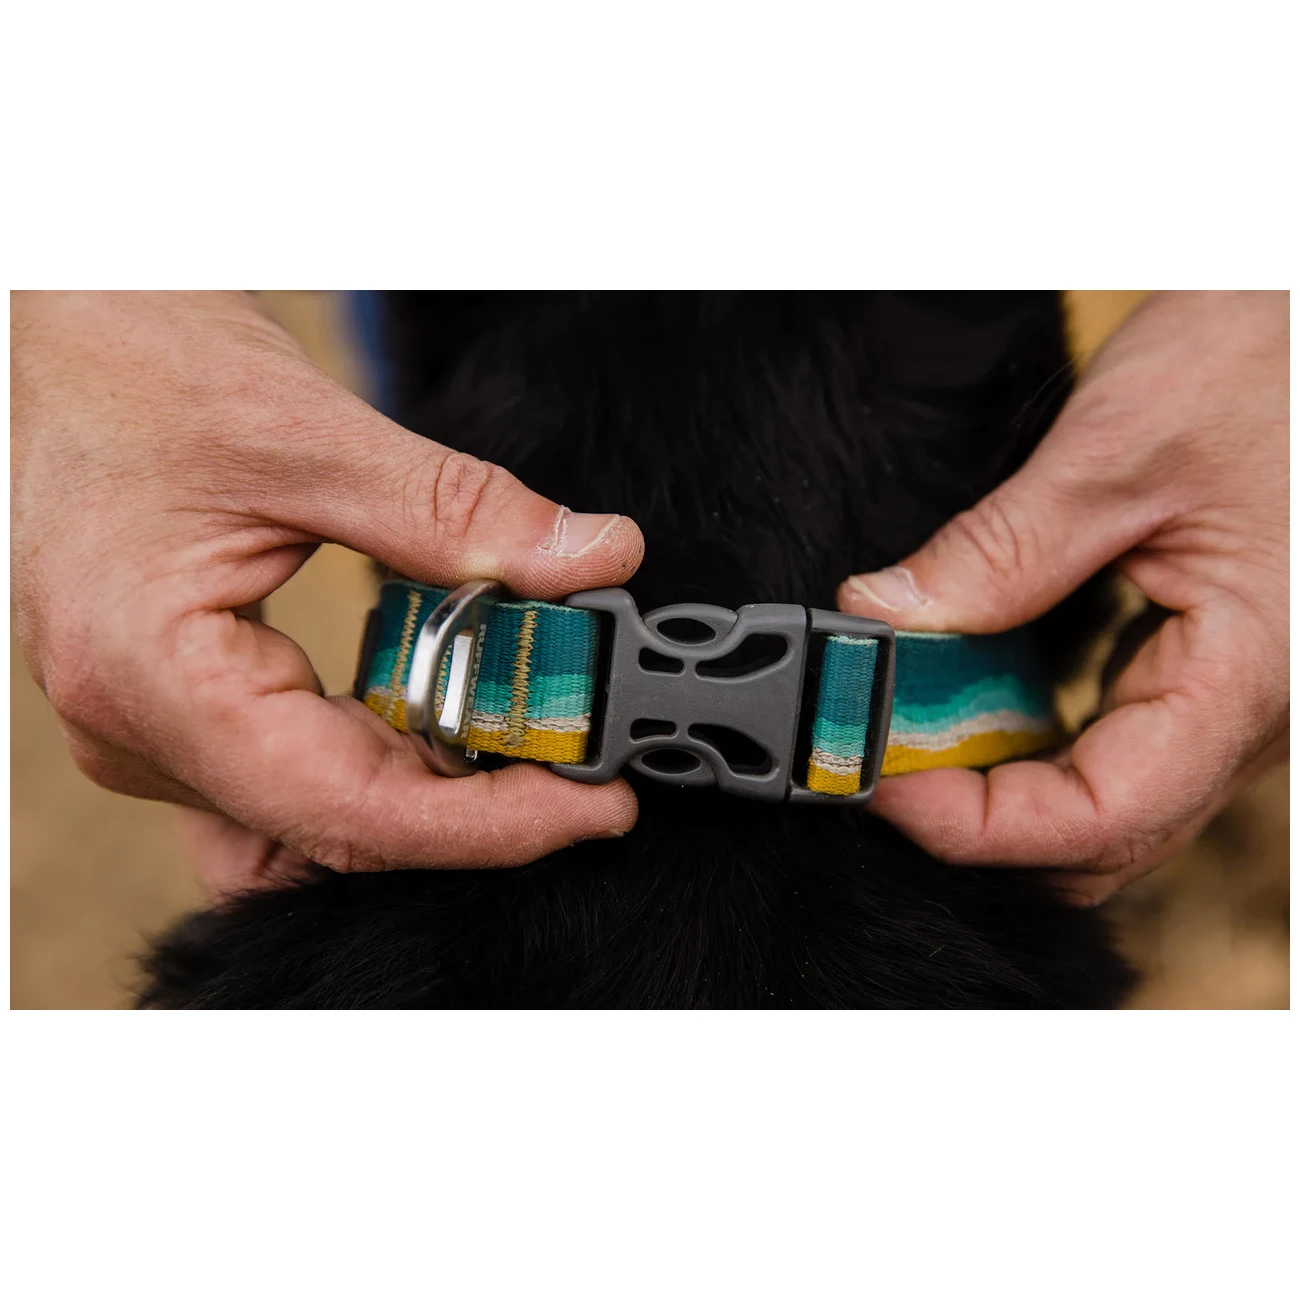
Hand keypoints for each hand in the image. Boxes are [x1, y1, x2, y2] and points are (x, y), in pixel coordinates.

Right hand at [12, 292, 643, 884]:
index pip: (353, 812)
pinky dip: (379, 762)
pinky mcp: (180, 713)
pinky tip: (438, 710)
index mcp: (155, 680)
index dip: (493, 826)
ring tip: (519, 723)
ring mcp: (154, 734)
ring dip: (431, 788)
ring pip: (321, 820)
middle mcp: (142, 736)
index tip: (595, 804)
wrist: (55, 340)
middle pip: (346, 827)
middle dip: (480, 804)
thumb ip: (459, 514)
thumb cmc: (134, 369)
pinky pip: (291, 784)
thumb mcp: (312, 436)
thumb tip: (595, 559)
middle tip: (579, 749)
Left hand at [839, 291, 1288, 903]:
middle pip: (1095, 835)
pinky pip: (1107, 744)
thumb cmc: (1268, 363)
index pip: (1100, 820)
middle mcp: (1246, 717)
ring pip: (1098, 800)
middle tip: (879, 745)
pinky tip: (965, 683)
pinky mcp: (1197, 669)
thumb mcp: (1121, 449)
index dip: (973, 825)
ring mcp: (1225, 699)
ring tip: (907, 713)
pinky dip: (1024, 735)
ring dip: (993, 777)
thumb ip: (999, 551)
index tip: (878, 775)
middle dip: (974, 814)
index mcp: (1246, 682)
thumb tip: (879, 618)